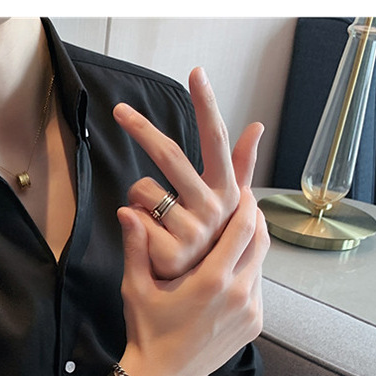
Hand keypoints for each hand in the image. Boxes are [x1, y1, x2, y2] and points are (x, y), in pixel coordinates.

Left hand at [113, 67, 263, 280]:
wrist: (198, 302)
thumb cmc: (208, 247)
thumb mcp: (227, 208)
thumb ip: (239, 167)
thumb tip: (256, 125)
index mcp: (226, 195)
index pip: (217, 143)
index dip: (207, 107)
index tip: (196, 72)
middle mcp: (212, 211)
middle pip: (171, 156)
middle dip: (141, 129)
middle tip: (119, 110)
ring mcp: (190, 233)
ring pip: (142, 189)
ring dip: (138, 198)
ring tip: (154, 220)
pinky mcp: (166, 253)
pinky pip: (131, 217)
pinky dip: (131, 222)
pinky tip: (147, 241)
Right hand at [117, 186, 267, 375]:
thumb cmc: (147, 332)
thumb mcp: (136, 289)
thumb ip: (136, 247)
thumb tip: (127, 211)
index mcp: (211, 281)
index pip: (242, 229)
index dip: (246, 205)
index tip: (242, 190)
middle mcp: (238, 294)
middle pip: (260, 242)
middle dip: (255, 219)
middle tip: (245, 203)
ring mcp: (250, 311)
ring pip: (260, 265)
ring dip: (252, 246)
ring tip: (237, 233)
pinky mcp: (254, 325)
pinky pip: (257, 288)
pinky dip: (249, 272)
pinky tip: (231, 269)